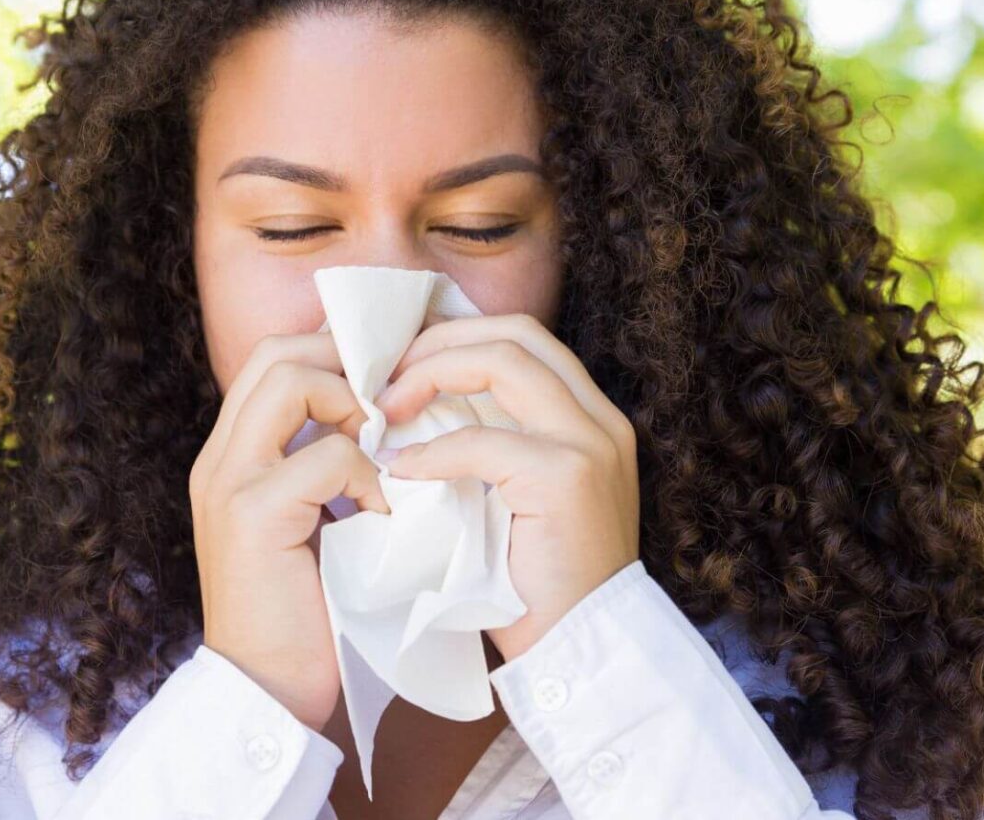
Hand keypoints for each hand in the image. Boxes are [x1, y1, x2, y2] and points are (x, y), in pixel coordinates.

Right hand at [187, 332, 390, 730]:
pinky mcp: (254, 514)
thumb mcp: (308, 525)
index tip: (388, 375)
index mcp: (229, 458)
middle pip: (277, 353)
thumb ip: (321, 472)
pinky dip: (369, 477)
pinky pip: (326, 457)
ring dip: (354, 407)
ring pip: (292, 384)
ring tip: (385, 450)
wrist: (267, 692)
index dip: (332, 352)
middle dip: (345, 361)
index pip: (272, 359)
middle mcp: (219, 459)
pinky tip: (386, 516)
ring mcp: (229, 483)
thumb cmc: (302, 615)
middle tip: (395, 399)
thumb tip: (380, 421)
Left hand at [372, 313, 639, 661]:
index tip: (401, 362)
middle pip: (516, 333)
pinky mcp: (567, 478)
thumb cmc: (536, 582)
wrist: (581, 650)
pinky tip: (400, 470)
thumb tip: (412, 404)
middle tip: (384, 374)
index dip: (457, 337)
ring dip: (433, 376)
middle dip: (440, 342)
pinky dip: (433, 451)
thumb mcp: (512, 495)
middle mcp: (600, 419)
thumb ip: (485, 444)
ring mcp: (590, 444)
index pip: (523, 339)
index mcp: (591, 417)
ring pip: (504, 363)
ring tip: (386, 407)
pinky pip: (483, 443)